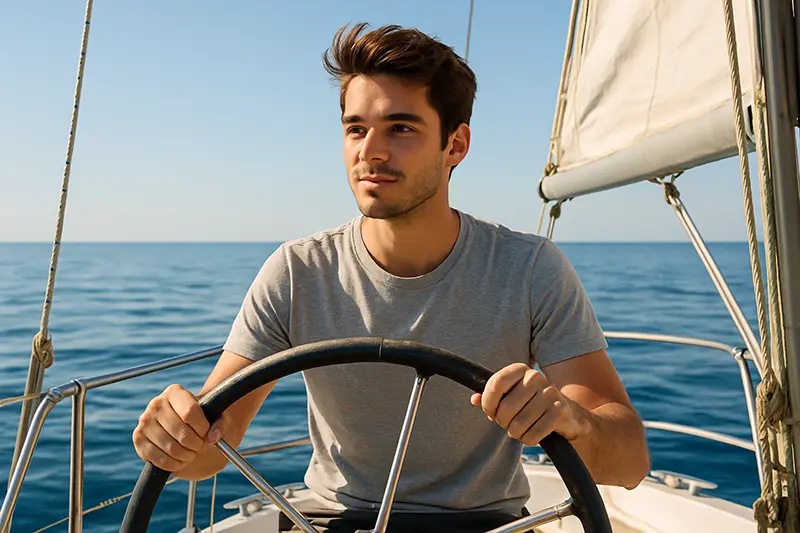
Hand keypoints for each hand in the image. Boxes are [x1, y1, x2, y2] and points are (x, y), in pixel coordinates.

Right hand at [132, 384, 229, 471]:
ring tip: (191, 453)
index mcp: (174, 392)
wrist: (182, 426)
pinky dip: (174, 464)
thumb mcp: (215, 416)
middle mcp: (156, 403)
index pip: (190, 412)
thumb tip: (213, 437)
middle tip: (200, 446)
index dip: (202, 428)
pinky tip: (180, 460)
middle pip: (181, 432)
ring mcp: (144, 421)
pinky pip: (159, 459)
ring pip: (171, 448)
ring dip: (186, 456)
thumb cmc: (200, 419)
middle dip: (196, 445)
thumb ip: (220, 424)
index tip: (206, 433)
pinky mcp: (138, 439)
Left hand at [470, 363, 588, 445]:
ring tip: (519, 429)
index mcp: (519, 369)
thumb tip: (474, 399)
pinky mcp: (559, 411)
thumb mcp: (509, 395)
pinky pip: (533, 435)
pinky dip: (528, 439)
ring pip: (518, 425)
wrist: (565, 412)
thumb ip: (490, 396)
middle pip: (505, 408)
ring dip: (515, 433)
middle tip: (508, 423)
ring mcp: (549, 393)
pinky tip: (531, 434)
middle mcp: (535, 377)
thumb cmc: (530, 403)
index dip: (488, 403)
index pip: (495, 384)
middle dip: (502, 422)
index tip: (491, 411)